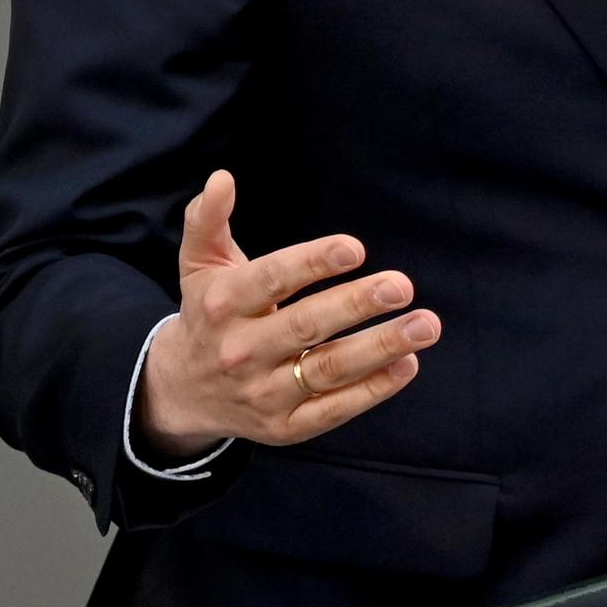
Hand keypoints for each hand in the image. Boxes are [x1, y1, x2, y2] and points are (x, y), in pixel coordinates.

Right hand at [138, 169, 439, 457]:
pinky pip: (333, 411)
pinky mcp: (283, 428)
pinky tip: (408, 363)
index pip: (271, 280)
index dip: (312, 262)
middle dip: (357, 305)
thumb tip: (221, 178)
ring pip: (327, 370)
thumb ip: (208, 220)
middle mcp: (240, 351)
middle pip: (305, 327)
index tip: (357, 248)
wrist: (181, 392)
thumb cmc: (209, 313)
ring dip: (381, 347)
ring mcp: (262, 393)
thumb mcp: (200, 266)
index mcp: (222, 305)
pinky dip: (373, 390)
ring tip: (425, 325)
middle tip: (403, 285)